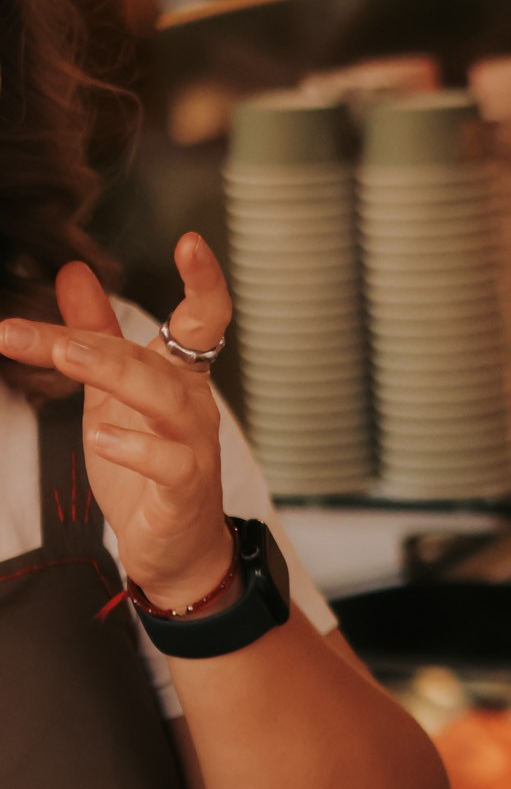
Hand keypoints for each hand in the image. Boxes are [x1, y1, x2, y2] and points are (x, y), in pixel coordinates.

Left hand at [0, 235, 235, 605]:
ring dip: (113, 373)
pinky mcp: (184, 489)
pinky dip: (135, 448)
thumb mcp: (112, 396)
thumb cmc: (150, 471)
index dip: (204, 283)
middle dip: (94, 340)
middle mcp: (193, 408)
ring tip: (64, 355)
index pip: (203, 322)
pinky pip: (168, 463)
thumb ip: (95, 334)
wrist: (176, 547)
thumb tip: (73, 273)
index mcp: (180, 380)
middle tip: (27, 331)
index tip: (190, 241)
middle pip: (154, 360)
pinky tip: (101, 437)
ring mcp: (194, 448)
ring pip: (163, 401)